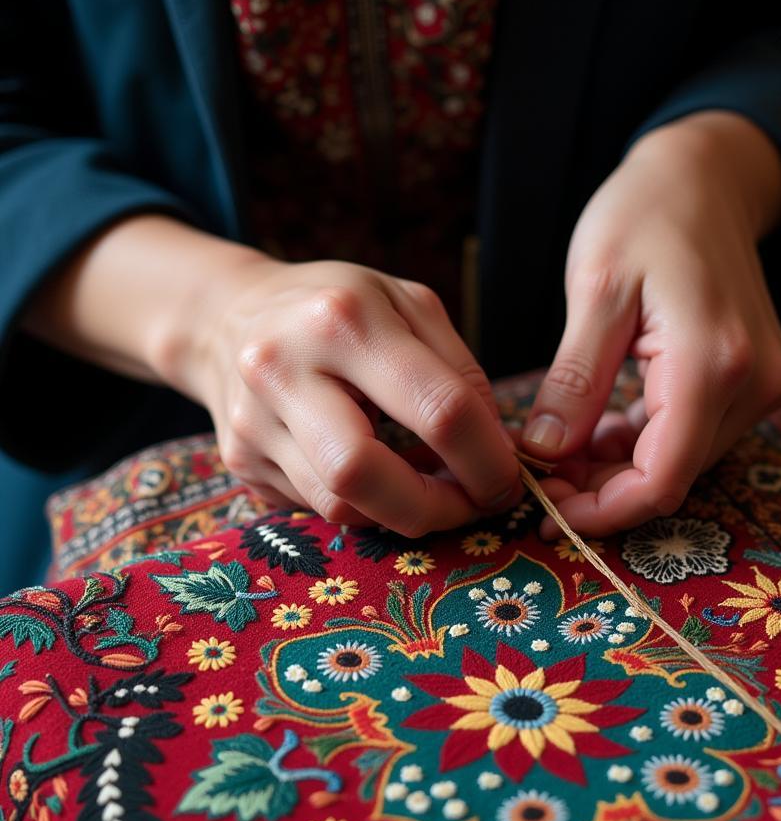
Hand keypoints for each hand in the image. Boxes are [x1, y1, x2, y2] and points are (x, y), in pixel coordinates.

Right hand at [172, 257, 521, 534]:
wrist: (231, 315)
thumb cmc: (339, 307)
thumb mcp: (409, 306)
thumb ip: (460, 373)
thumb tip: (499, 453)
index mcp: (343, 319)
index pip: (438, 409)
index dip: (488, 460)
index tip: (510, 480)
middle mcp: (284, 370)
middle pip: (364, 473)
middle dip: (435, 506)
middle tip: (471, 504)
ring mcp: (252, 422)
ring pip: (340, 506)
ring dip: (403, 514)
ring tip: (433, 492)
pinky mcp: (241, 463)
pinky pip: (318, 509)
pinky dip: (365, 507)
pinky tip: (382, 481)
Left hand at [521, 111, 780, 539]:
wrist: (707, 177)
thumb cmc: (644, 215)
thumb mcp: (595, 290)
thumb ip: (575, 380)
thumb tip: (544, 455)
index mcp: (712, 362)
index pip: (661, 478)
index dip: (602, 511)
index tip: (545, 510)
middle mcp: (753, 385)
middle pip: (671, 475)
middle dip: (602, 489)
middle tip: (539, 477)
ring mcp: (762, 385)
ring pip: (681, 461)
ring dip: (618, 468)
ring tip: (559, 449)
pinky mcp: (755, 381)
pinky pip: (692, 435)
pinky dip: (642, 442)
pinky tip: (598, 427)